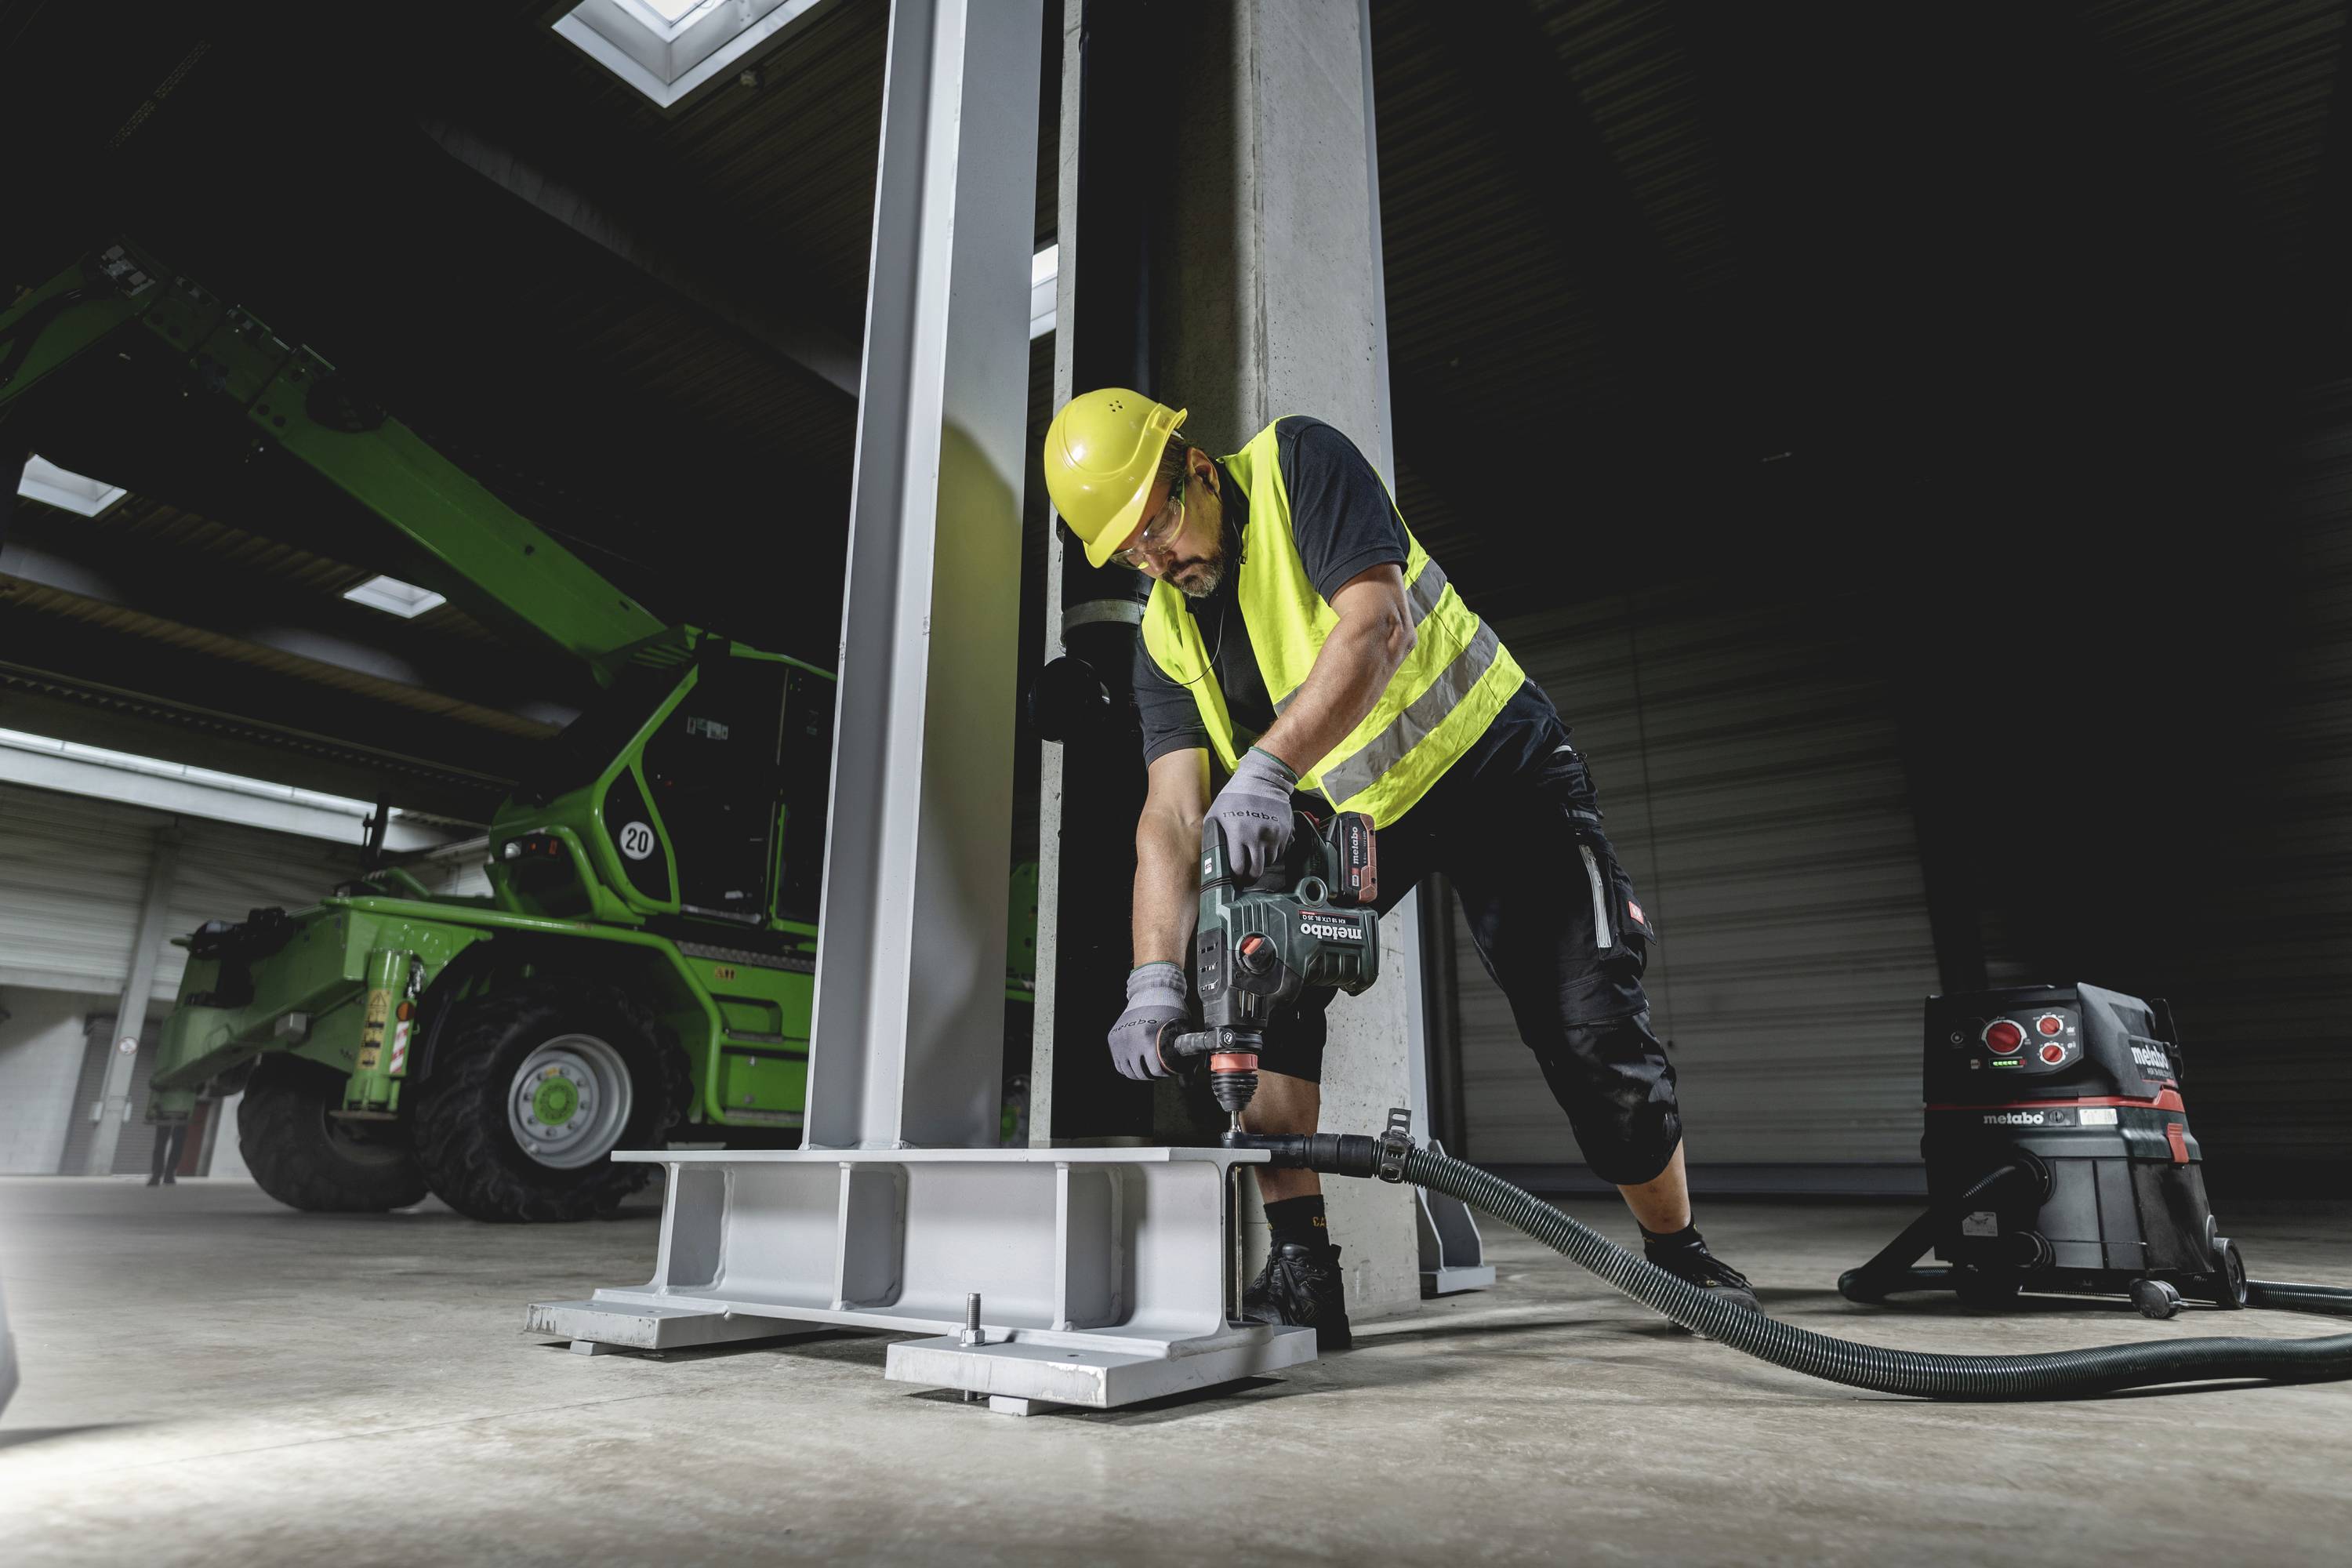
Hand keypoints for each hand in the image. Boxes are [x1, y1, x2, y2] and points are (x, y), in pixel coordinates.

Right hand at [1108, 962, 1188, 1079]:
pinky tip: (1137, 1064)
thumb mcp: (1181, 1029)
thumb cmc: (1169, 1009)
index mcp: (1147, 1037)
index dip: (1165, 1073)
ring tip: (1148, 1068)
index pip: (1155, 1070)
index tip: (1169, 1070)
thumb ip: (1184, 1054)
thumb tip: (1188, 1081)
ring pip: (1127, 1070)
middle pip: (1140, 1073)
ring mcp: (1119, 1039)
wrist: (1151, 990)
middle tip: (1159, 1070)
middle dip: (1152, 1075)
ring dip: (1139, 1073)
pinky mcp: (1113, 1038)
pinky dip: (1127, 1067)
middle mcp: (1130, 1039)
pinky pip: (1118, 1063)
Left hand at [1206, 747, 1296, 879]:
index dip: (1236, 878)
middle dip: (1250, 878)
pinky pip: (1280, 852)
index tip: (1234, 881)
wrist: (1262, 780)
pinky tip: (1264, 846)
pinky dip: (1272, 853)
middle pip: (1257, 871)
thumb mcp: (1215, 815)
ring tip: (1254, 856)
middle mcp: (1258, 836)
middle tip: (1245, 879)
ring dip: (1261, 863)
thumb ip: (1213, 837)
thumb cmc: (1234, 797)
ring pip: (1269, 862)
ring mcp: (1274, 835)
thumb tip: (1211, 860)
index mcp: (1238, 833)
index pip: (1239, 868)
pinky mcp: (1285, 832)